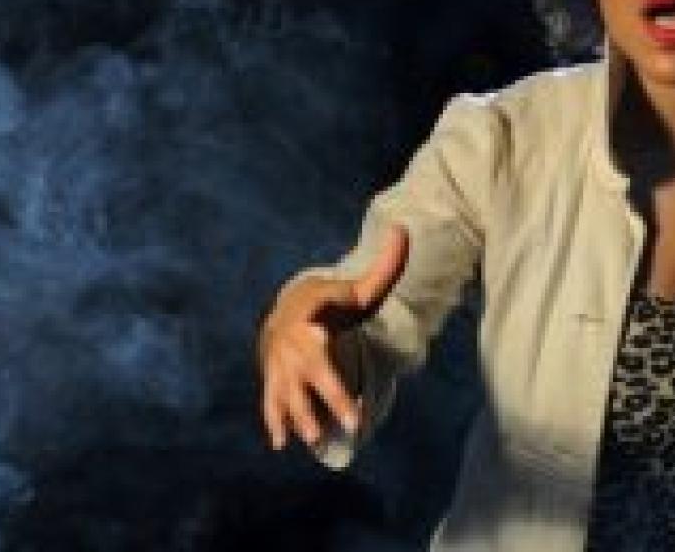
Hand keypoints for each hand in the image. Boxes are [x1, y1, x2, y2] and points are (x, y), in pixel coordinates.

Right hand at [258, 225, 408, 451]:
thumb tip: (403, 230)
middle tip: (351, 420)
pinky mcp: (273, 382)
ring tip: (314, 438)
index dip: (316, 329)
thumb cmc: (331, 304)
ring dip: (298, 414)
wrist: (287, 314)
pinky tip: (280, 443)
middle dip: (326, 394)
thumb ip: (385, 266)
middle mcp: (294, 342)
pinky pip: (271, 403)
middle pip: (309, 370)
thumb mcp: (357, 288)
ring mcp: (280, 365)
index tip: (322, 336)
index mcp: (312, 315)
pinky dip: (274, 422)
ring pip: (287, 392)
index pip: (316, 323)